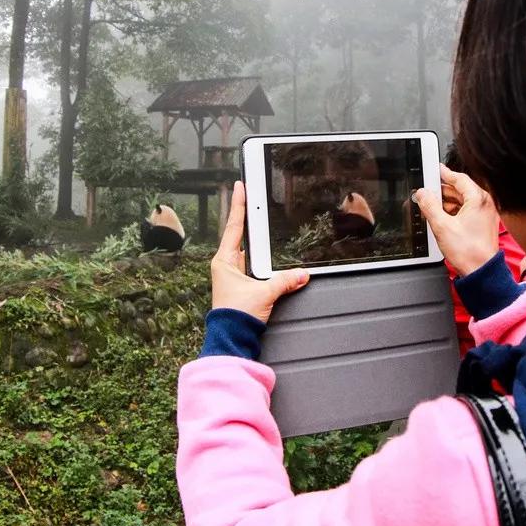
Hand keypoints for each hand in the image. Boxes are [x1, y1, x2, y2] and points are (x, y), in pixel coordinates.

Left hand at [211, 181, 309, 322]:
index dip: (239, 206)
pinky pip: (252, 263)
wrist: (232, 337)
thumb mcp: (264, 293)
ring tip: (258, 216)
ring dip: (253, 237)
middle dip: (246, 216)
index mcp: (224, 261)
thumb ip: (284, 280)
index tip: (240, 187)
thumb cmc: (237, 316)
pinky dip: (259, 256)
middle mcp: (225, 265)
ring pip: (245, 249)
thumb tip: (301, 274)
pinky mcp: (240, 285)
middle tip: (250, 195)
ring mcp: (231, 275)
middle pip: (238, 234)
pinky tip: (265, 252)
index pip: (234, 227)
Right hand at [413, 164, 499, 276]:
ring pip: (463, 201)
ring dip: (447, 202)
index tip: (436, 169)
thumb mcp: (442, 226)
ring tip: (432, 206)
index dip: (444, 173)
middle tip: (428, 191)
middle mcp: (485, 204)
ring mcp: (485, 214)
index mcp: (478, 199)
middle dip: (443, 191)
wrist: (481, 271)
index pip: (459, 178)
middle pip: (461, 189)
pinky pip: (467, 210)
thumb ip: (429, 206)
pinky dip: (454, 211)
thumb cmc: (469, 251)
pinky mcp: (483, 223)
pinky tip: (443, 217)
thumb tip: (422, 194)